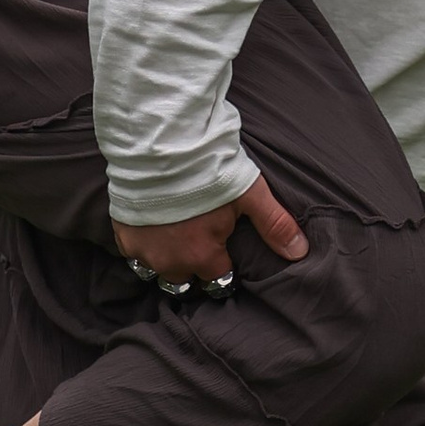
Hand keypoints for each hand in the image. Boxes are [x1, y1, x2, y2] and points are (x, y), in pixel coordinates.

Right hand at [112, 170, 308, 287]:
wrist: (159, 145)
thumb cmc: (208, 168)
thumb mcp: (248, 193)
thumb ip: (274, 225)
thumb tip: (301, 252)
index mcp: (203, 257)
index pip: (218, 279)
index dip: (224, 268)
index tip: (225, 255)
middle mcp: (171, 262)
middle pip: (186, 280)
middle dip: (194, 269)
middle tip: (199, 247)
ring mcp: (143, 250)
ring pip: (158, 270)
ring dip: (168, 260)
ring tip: (175, 242)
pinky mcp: (123, 234)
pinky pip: (134, 254)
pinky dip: (143, 246)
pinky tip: (152, 229)